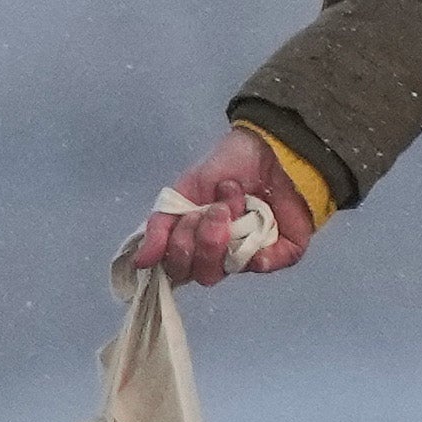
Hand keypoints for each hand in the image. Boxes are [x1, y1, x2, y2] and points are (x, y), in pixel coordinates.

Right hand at [123, 125, 318, 285]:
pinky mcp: (283, 252)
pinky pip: (267, 265)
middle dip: (204, 241)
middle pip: (203, 274)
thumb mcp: (184, 192)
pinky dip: (260, 256)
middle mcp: (222, 255)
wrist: (268, 148)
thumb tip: (138, 262)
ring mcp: (252, 255)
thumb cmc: (226, 169)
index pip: (179, 269)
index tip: (188, 216)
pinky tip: (257, 239)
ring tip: (235, 203)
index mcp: (196, 244)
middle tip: (215, 209)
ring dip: (227, 236)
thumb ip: (159, 226)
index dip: (179, 249)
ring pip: (230, 268)